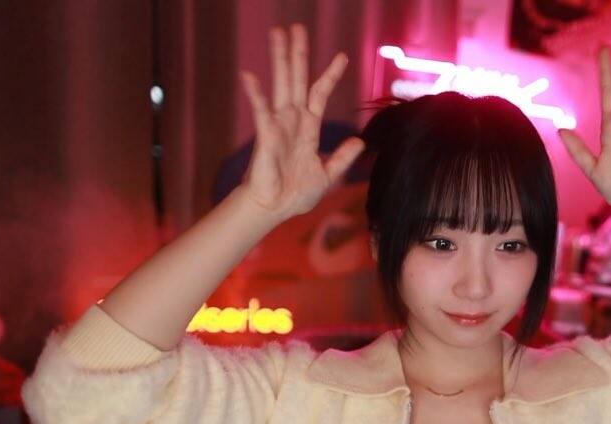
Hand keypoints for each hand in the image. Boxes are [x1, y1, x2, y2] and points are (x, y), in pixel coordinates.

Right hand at [238, 24, 364, 220]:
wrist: (276, 210)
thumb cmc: (297, 194)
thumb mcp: (328, 175)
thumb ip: (342, 157)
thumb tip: (360, 142)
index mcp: (308, 128)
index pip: (320, 94)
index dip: (330, 75)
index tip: (341, 56)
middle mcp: (292, 121)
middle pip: (297, 79)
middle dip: (297, 54)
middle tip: (296, 27)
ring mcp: (278, 126)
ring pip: (280, 85)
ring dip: (279, 59)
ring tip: (277, 34)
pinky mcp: (266, 137)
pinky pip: (261, 112)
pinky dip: (255, 93)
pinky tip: (249, 74)